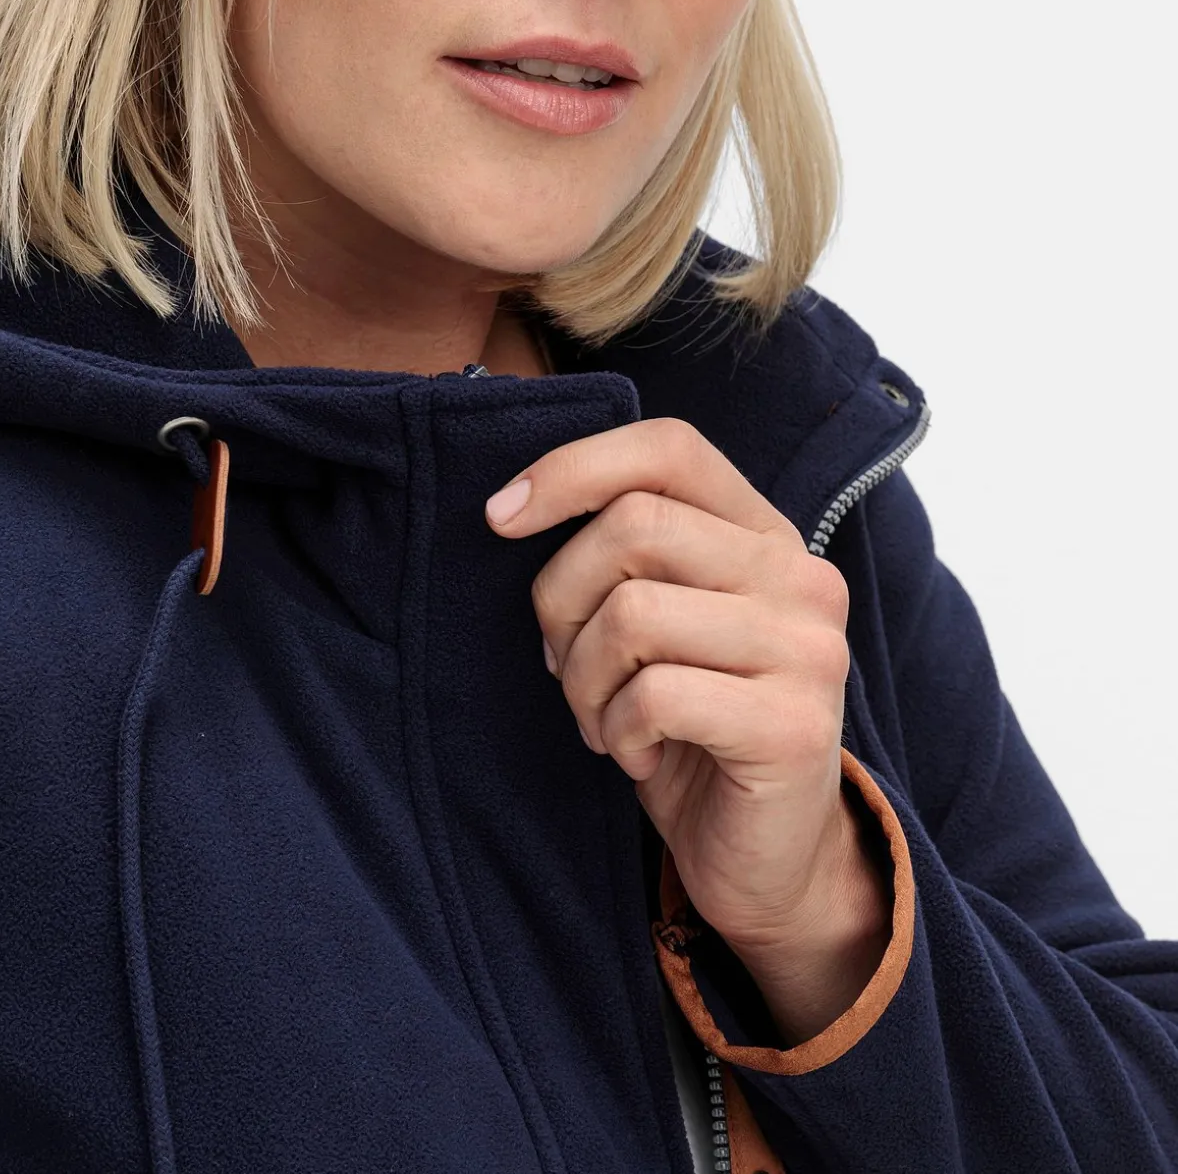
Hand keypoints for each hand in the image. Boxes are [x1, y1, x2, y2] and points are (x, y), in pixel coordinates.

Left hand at [483, 416, 864, 957]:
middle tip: (564, 665)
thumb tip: (514, 509)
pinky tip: (637, 757)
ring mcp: (807, 649)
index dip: (573, 468)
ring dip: (585, 681)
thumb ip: (627, 557)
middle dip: (562, 599)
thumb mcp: (660, 623)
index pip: (668, 448)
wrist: (772, 860)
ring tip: (603, 720)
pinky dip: (618, 731)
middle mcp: (801, 576)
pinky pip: (655, 695)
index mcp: (765, 533)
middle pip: (633, 526)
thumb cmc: (692, 728)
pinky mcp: (794, 725)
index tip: (501, 516)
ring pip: (633, 613)